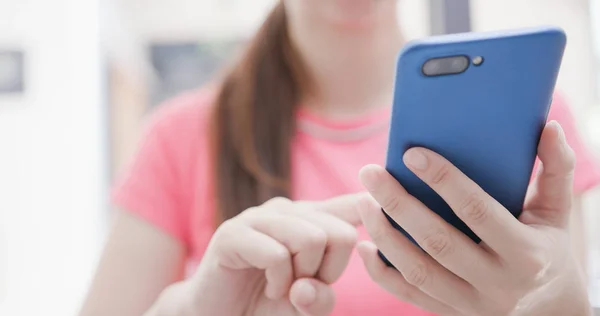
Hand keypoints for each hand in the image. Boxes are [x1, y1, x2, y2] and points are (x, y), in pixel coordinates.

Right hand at [182, 194, 361, 315]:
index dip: (372, 207)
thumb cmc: (266, 306)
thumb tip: (308, 286)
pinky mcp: (232, 234)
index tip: (384, 208)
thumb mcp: (306, 306)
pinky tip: (268, 289)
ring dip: (302, 278)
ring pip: (312, 238)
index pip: (351, 204)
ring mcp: (257, 218)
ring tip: (283, 288)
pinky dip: (279, 283)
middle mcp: (286, 210)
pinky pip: (277, 255)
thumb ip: (322, 296)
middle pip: (340, 231)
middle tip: (303, 287)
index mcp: (309, 219)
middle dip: (330, 272)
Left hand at [356, 121, 591, 315]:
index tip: (412, 153)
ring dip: (384, 235)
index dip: (445, 181)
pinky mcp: (451, 314)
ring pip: (417, 270)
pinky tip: (365, 247)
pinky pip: (409, 295)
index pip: (478, 211)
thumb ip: (556, 169)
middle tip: (370, 172)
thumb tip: (550, 127)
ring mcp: (470, 304)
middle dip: (398, 204)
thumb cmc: (551, 251)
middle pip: (437, 241)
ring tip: (363, 202)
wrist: (553, 314)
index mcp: (526, 253)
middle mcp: (497, 283)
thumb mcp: (558, 214)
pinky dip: (381, 273)